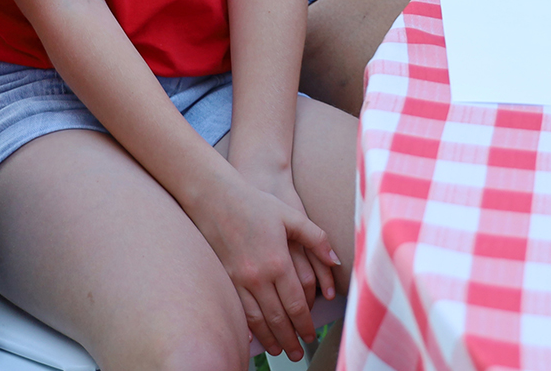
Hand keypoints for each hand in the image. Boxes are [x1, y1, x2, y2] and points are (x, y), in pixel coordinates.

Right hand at [192, 174, 337, 359]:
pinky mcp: (224, 278)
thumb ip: (316, 239)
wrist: (215, 197)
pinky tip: (253, 339)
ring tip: (280, 350)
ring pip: (257, 319)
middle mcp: (259, 276)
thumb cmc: (256, 204)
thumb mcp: (291, 216)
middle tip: (297, 353)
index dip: (305, 324)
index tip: (311, 335)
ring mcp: (238, 279)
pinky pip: (238, 310)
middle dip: (290, 339)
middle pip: (278, 318)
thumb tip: (335, 260)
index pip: (296, 303)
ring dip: (270, 338)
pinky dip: (247, 328)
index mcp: (279, 262)